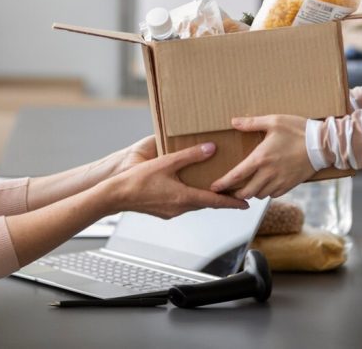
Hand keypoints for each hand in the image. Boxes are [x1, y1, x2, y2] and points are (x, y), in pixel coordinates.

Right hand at [108, 142, 248, 218]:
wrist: (116, 196)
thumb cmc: (138, 180)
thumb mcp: (166, 163)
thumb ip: (190, 155)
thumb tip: (211, 148)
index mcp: (184, 198)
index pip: (215, 202)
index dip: (232, 203)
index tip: (246, 204)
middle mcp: (180, 208)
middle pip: (206, 203)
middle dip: (220, 198)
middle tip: (233, 192)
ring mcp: (171, 212)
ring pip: (194, 204)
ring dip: (204, 197)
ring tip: (213, 186)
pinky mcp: (162, 211)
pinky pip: (182, 204)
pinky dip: (190, 197)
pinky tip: (186, 187)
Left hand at [210, 115, 316, 198]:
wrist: (322, 145)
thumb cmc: (298, 130)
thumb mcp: (274, 121)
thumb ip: (252, 123)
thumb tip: (234, 122)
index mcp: (261, 158)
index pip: (236, 175)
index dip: (223, 184)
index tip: (214, 188)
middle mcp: (268, 173)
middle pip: (246, 192)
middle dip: (236, 193)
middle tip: (231, 189)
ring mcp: (280, 181)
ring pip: (259, 195)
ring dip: (252, 192)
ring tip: (248, 185)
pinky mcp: (290, 185)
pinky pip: (273, 195)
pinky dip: (266, 192)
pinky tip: (265, 184)